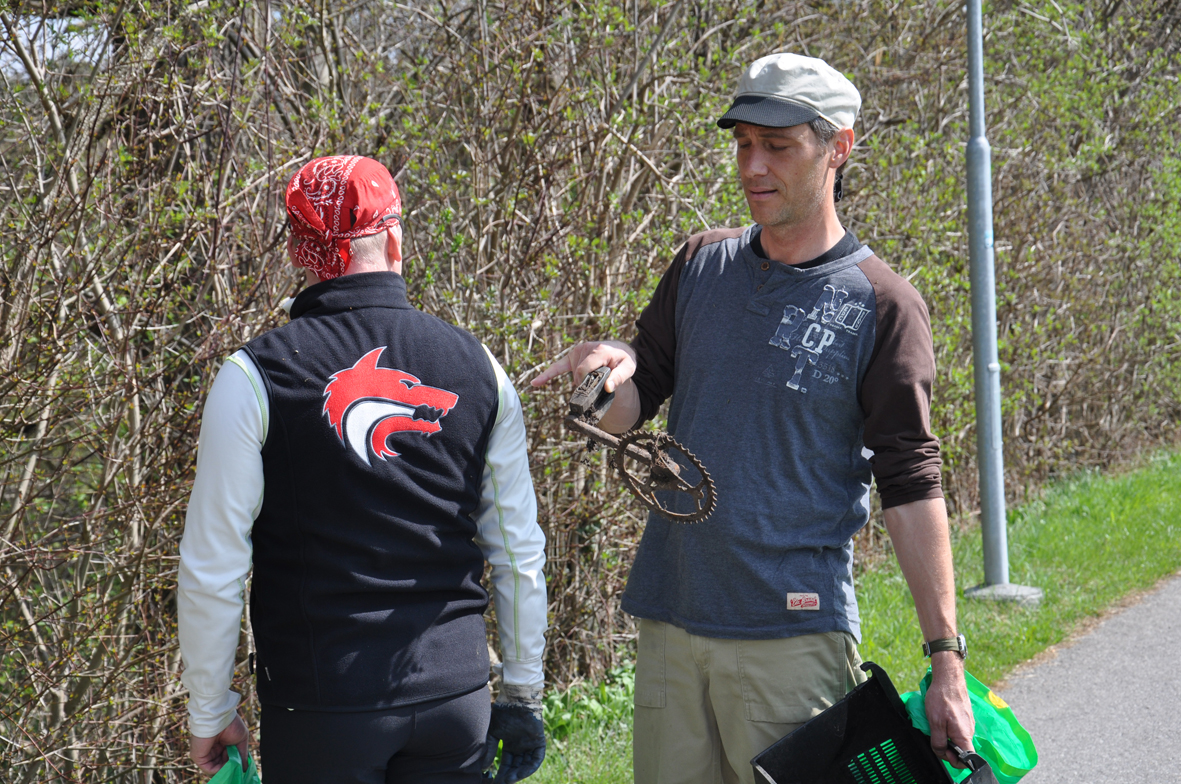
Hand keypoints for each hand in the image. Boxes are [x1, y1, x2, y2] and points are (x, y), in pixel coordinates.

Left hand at [190, 712, 250, 775]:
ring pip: (216, 767)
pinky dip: (219, 770)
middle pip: (222, 764)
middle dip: (231, 766)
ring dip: (226, 769)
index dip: (235, 762)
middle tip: (238, 766)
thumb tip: (245, 768)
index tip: (242, 764)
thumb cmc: (231, 725)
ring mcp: (206, 754)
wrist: (218, 718)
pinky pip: (209, 768)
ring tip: (233, 765)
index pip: (228, 758)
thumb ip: (242, 754)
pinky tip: (226, 766)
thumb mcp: (241, 740)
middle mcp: (213, 749)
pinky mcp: (199, 757)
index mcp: (222, 744)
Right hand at [481, 684, 545, 782]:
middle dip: (509, 777)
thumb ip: (490, 750)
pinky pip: (536, 759)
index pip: (507, 764)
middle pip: (516, 767)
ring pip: (526, 765)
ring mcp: (531, 745)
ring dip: (518, 774)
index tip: (494, 783)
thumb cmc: (503, 714)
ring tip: (509, 780)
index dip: (501, 774)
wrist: (515, 700)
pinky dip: (529, 767)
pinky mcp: (539, 742)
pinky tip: (520, 773)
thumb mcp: (493, 734)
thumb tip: (484, 768)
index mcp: (511, 745)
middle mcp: (521, 746)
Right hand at [530, 340, 635, 393]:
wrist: (620, 351)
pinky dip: (546, 375)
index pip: (584, 370)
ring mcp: (578, 351)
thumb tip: (608, 387)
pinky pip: (557, 367)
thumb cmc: (624, 360)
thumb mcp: (629, 368)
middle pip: (579, 373)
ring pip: (573, 374)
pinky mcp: (572, 355)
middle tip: (598, 383)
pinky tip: (535, 383)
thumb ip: (620, 377)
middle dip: (586, 383)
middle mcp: (586, 348)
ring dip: (582, 380)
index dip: (586, 383)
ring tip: (595, 375)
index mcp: (599, 350)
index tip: (593, 389)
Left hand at [924, 653, 974, 767]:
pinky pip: (956, 730)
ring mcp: (967, 725)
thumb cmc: (942, 698)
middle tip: (934, 736)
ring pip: (957, 739)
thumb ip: (938, 741)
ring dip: (945, 737)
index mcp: (964, 736)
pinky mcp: (964, 718)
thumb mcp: (935, 722)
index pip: (966, 759)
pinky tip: (940, 720)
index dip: (952, 760)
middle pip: (959, 750)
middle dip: (946, 747)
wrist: (948, 679)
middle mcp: (969, 732)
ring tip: (936, 725)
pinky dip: (947, 729)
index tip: (941, 750)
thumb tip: (941, 753)